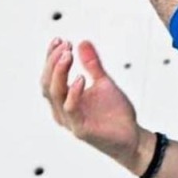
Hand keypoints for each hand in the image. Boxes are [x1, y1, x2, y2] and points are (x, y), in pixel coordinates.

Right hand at [41, 38, 150, 174]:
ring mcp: (69, 120)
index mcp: (64, 99)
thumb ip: (92, 65)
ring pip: (55, 94)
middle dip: (53, 62)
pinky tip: (80, 78)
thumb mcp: (103, 82)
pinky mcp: (81, 129)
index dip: (51, 58)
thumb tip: (82, 42)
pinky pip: (71, 109)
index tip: (60, 40)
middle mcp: (61, 110)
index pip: (49, 76)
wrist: (131, 137)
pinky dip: (73, 92)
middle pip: (47, 83)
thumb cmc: (114, 113)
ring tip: (68, 55)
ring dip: (59, 72)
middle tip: (65, 45)